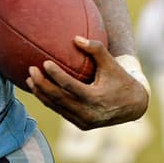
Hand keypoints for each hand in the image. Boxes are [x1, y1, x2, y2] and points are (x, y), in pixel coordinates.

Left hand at [26, 36, 148, 129]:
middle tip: (31, 70)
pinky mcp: (80, 125)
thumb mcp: (112, 64)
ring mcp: (83, 121)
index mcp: (96, 99)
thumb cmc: (121, 80)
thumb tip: (76, 38)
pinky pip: (60, 111)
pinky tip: (39, 89)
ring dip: (41, 93)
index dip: (55, 75)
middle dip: (41, 84)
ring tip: (29, 79)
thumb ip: (96, 49)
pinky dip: (48, 101)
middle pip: (58, 98)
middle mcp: (88, 113)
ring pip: (56, 107)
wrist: (134, 106)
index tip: (44, 63)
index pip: (69, 86)